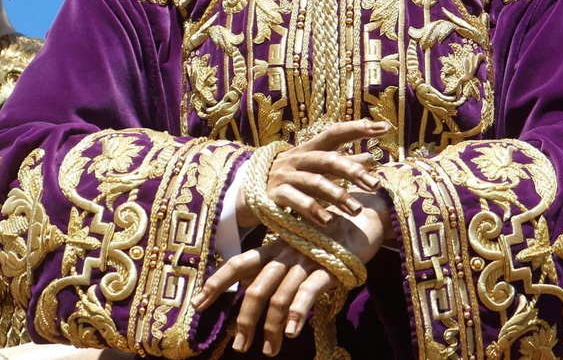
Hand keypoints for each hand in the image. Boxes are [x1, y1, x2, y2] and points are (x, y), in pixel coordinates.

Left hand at [198, 191, 389, 355]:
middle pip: (256, 288)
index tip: (197, 305)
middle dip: (244, 320)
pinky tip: (292, 332)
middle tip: (239, 346)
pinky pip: (308, 291)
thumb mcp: (298, 247)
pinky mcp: (329, 266)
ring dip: (271, 327)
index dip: (216, 283)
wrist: (365, 215)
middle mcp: (286, 252)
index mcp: (275, 247)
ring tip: (269, 350)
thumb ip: (278, 267)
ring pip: (279, 296)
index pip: (238, 264)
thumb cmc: (329, 235)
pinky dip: (297, 312)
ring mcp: (306, 259)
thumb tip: (257, 297)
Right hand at [240, 119, 387, 231]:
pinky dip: (313, 210)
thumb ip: (344, 162)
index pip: (335, 133)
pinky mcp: (275, 195)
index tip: (385, 128)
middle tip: (375, 184)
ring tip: (356, 210)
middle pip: (328, 159)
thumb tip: (373, 157)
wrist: (249, 191)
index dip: (358, 128)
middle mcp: (298, 158)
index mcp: (310, 148)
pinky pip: (295, 201)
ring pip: (315, 182)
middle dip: (353, 170)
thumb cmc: (293, 177)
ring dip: (338, 196)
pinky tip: (328, 221)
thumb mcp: (316, 167)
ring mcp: (285, 176)